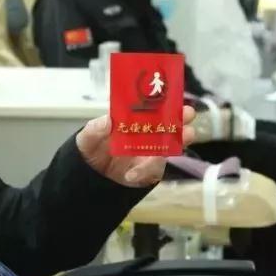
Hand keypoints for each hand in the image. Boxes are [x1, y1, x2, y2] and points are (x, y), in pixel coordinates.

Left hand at [76, 105, 195, 186]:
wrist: (89, 178)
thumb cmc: (92, 149)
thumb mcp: (87, 137)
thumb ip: (95, 129)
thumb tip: (108, 121)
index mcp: (135, 121)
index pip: (155, 109)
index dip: (168, 103)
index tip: (177, 98)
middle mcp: (147, 136)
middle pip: (171, 127)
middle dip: (181, 119)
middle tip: (187, 115)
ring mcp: (150, 154)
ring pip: (169, 147)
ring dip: (176, 143)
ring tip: (179, 140)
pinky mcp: (148, 173)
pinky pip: (153, 171)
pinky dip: (144, 171)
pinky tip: (130, 175)